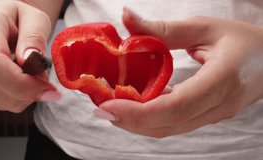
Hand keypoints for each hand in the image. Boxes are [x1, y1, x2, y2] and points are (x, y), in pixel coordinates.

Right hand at [0, 1, 60, 111]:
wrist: (0, 25)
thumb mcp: (33, 18)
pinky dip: (21, 97)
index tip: (51, 90)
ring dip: (29, 94)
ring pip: (4, 100)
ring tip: (32, 72)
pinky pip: (4, 103)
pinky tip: (23, 79)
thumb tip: (33, 60)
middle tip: (45, 77)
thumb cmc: (17, 19)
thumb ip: (34, 37)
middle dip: (32, 90)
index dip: (24, 83)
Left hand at [97, 8, 262, 137]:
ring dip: (138, 123)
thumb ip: (163, 27)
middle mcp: (218, 105)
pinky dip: (152, 119)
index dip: (139, 112)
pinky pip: (176, 123)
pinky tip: (135, 106)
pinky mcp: (208, 115)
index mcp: (221, 81)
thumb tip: (126, 18)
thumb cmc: (243, 41)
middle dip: (131, 121)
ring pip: (170, 129)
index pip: (176, 107)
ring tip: (113, 108)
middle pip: (168, 124)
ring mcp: (214, 115)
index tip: (108, 106)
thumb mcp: (204, 27)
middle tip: (101, 109)